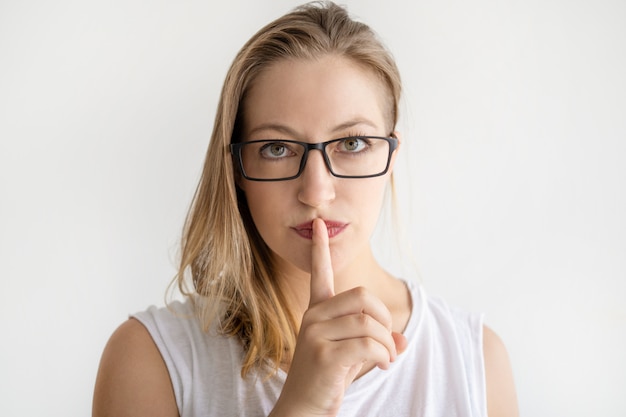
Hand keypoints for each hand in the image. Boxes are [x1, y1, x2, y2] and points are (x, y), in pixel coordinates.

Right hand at [271, 219, 406, 416]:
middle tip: (387, 342)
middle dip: (384, 318)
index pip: (318, 273)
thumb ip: (376, 341)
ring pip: (368, 322)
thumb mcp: (355, 355)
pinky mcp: (324, 355)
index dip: (320, 249)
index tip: (319, 225)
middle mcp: (313, 317)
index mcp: (317, 311)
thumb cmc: (327, 380)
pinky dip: (383, 355)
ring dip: (387, 343)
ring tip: (386, 359)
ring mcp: (315, 334)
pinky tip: (381, 365)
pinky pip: (368, 343)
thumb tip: (404, 342)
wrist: (302, 410)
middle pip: (362, 296)